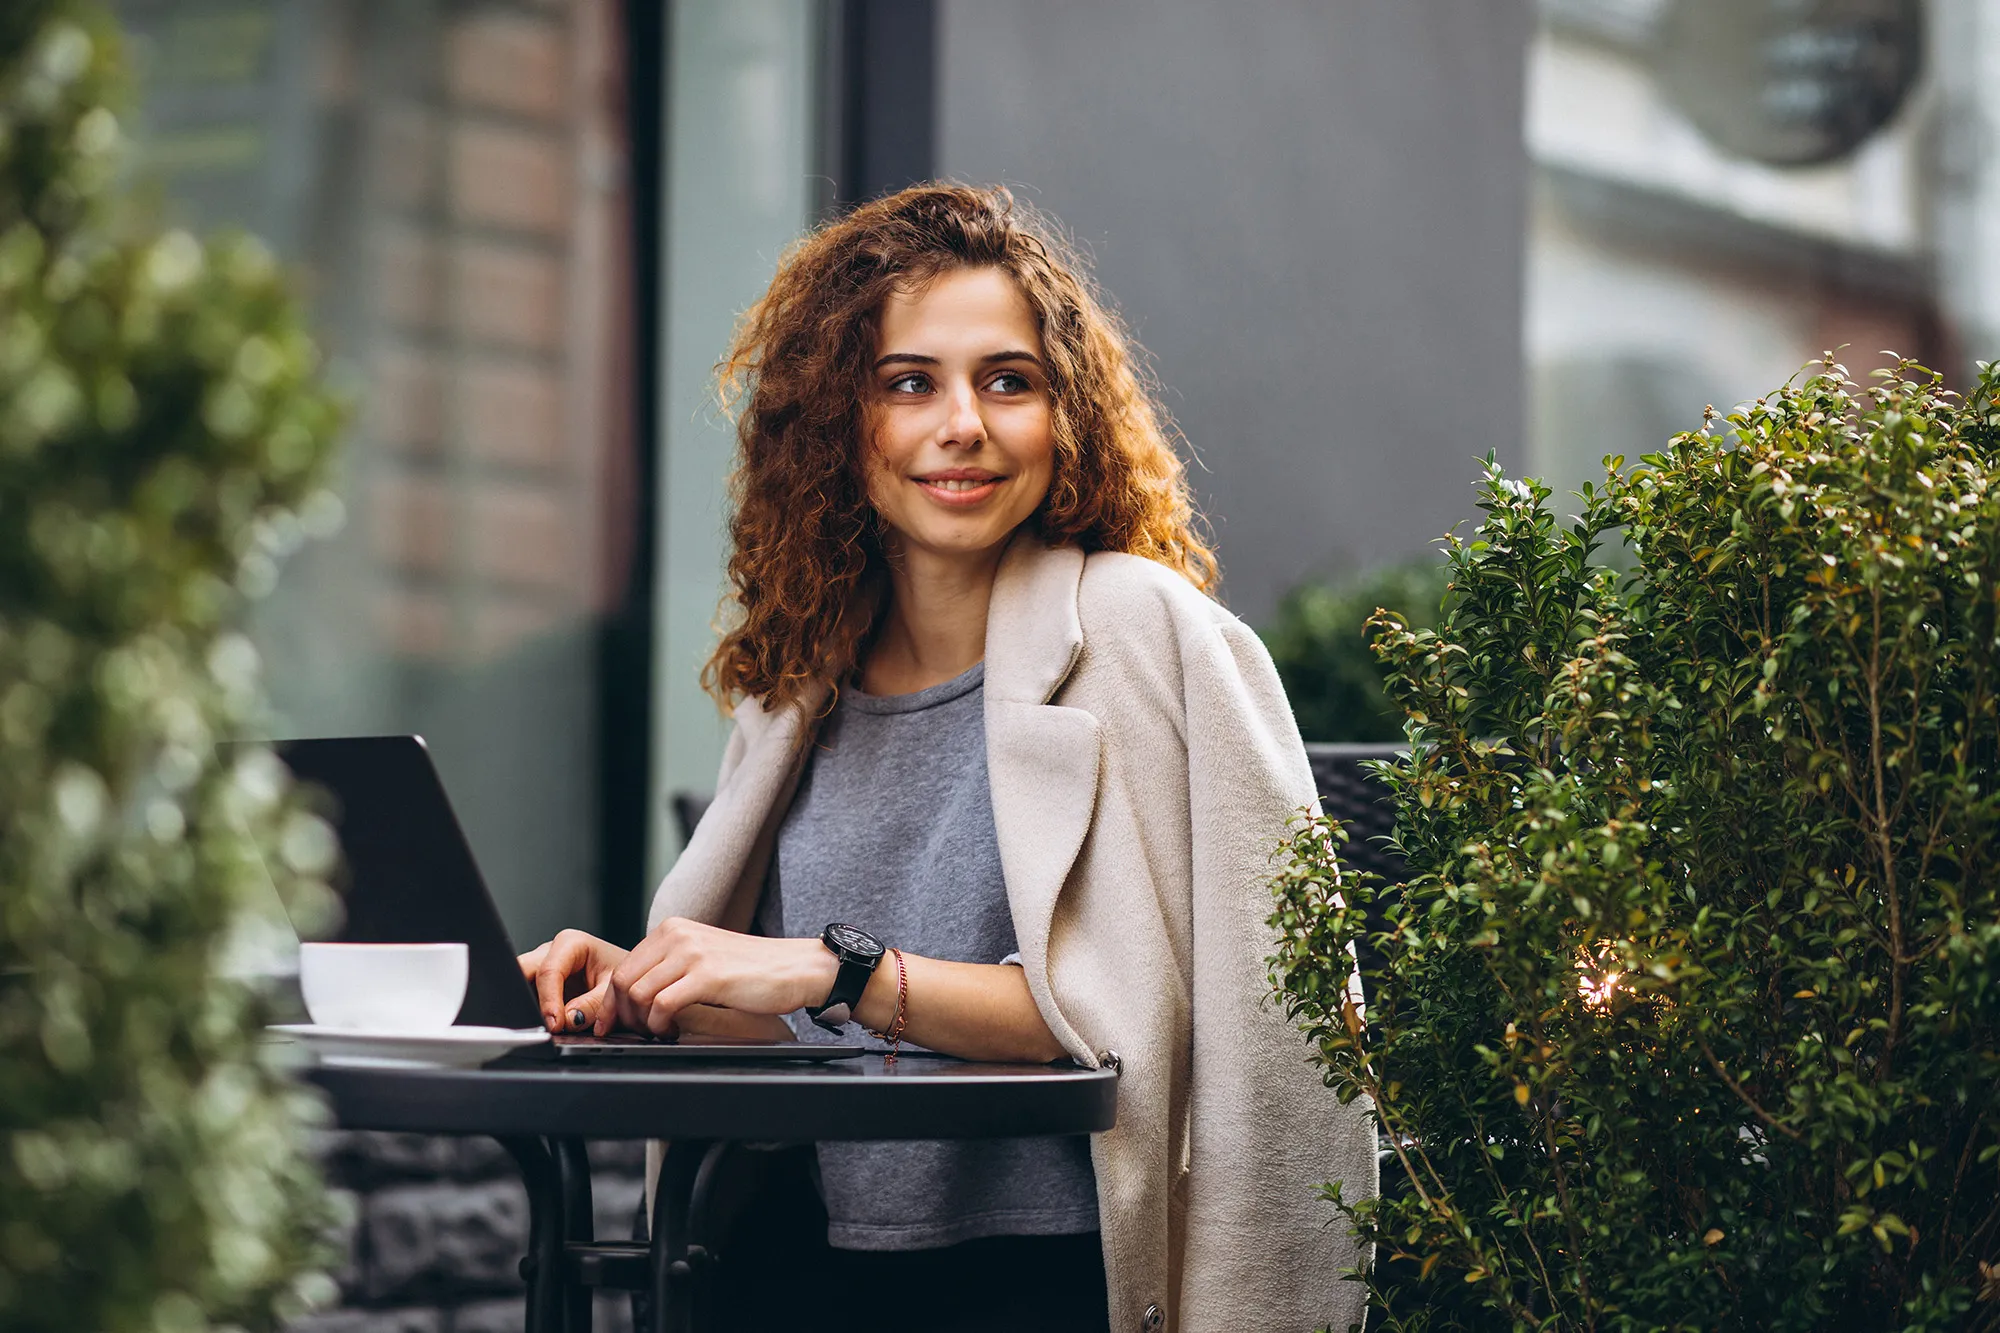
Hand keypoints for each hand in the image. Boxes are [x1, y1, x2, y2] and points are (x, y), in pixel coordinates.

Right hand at [517, 929, 629, 1033]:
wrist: (631, 982)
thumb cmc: (625, 978)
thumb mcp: (615, 992)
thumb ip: (592, 1005)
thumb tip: (569, 1019)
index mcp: (571, 944)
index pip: (549, 971)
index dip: (549, 1001)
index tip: (555, 1024)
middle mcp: (552, 952)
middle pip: (523, 972)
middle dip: (529, 999)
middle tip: (546, 1026)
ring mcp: (542, 968)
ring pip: (520, 985)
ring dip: (530, 1007)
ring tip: (550, 1026)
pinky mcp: (540, 986)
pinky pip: (527, 998)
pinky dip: (533, 1012)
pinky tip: (549, 1023)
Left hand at [610, 917, 837, 1036]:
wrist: (795, 967)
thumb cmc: (753, 968)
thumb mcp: (704, 956)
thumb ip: (671, 966)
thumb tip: (636, 996)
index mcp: (673, 929)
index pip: (624, 965)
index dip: (613, 1000)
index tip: (615, 1022)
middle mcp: (678, 935)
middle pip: (623, 980)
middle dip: (621, 1014)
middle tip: (634, 1033)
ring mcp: (692, 954)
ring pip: (638, 993)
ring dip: (641, 1022)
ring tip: (659, 1032)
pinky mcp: (707, 976)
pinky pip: (662, 1006)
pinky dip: (659, 1026)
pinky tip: (672, 1031)